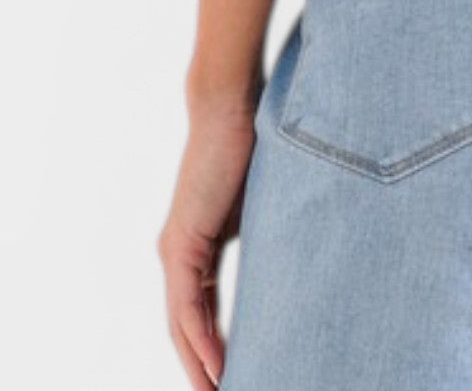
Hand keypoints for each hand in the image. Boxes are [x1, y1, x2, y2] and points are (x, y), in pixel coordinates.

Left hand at [156, 95, 258, 387]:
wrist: (230, 107)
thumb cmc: (254, 144)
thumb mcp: (264, 206)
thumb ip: (268, 237)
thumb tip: (295, 261)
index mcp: (198, 247)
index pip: (202, 312)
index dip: (215, 348)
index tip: (236, 374)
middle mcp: (179, 254)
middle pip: (187, 329)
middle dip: (204, 368)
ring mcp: (175, 251)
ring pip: (183, 326)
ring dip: (199, 365)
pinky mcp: (180, 245)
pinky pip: (186, 308)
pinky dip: (199, 341)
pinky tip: (215, 368)